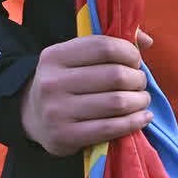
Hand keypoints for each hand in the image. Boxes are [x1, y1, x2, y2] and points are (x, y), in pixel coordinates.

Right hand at [22, 34, 150, 156]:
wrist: (30, 115)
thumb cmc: (66, 82)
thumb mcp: (76, 58)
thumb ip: (110, 45)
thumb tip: (147, 41)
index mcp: (55, 56)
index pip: (104, 47)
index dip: (129, 53)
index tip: (135, 61)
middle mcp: (52, 82)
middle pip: (115, 75)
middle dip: (137, 79)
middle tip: (140, 83)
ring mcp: (57, 111)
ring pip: (117, 102)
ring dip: (139, 100)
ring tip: (142, 99)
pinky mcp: (65, 136)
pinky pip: (111, 128)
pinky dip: (134, 122)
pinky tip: (144, 117)